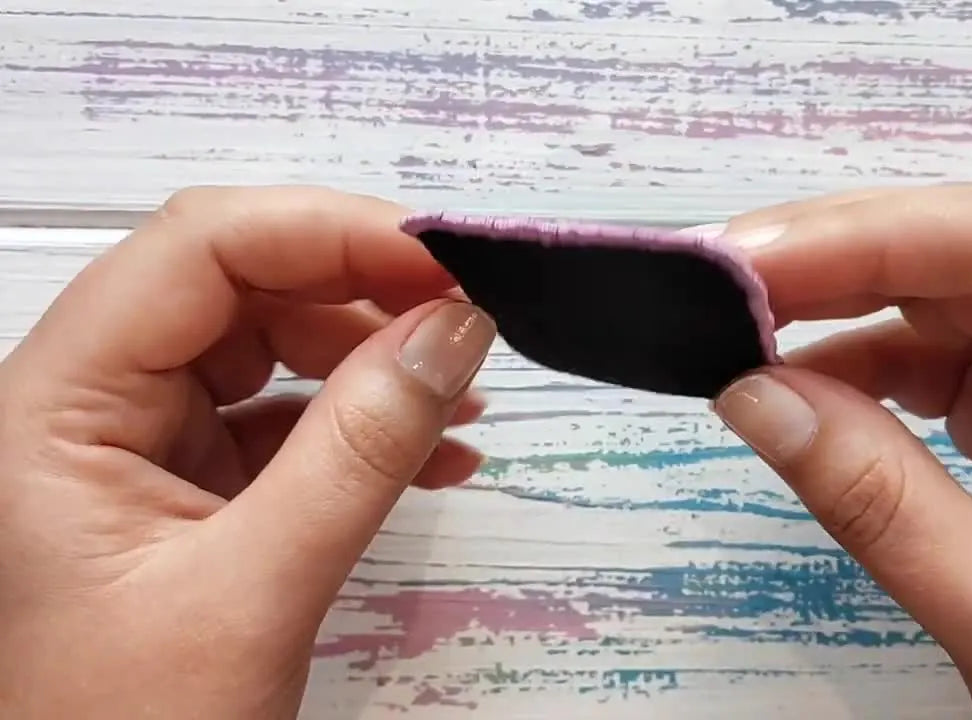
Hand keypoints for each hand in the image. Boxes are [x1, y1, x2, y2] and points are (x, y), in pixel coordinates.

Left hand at [0, 186, 495, 717]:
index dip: (327, 232)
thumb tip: (455, 332)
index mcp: (57, 404)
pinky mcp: (189, 482)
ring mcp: (140, 440)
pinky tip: (437, 452)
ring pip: (269, 343)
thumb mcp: (254, 591)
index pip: (197, 251)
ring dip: (373, 359)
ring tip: (462, 397)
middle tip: (466, 322)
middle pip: (237, 283)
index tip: (442, 260)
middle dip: (361, 292)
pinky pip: (287, 417)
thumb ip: (360, 453)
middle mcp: (89, 401)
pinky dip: (365, 424)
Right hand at [710, 182, 971, 717]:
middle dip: (849, 256)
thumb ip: (877, 502)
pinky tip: (796, 382)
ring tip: (742, 316)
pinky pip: (943, 366)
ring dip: (844, 303)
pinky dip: (861, 369)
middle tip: (727, 271)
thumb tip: (753, 394)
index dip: (880, 237)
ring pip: (956, 302)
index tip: (760, 257)